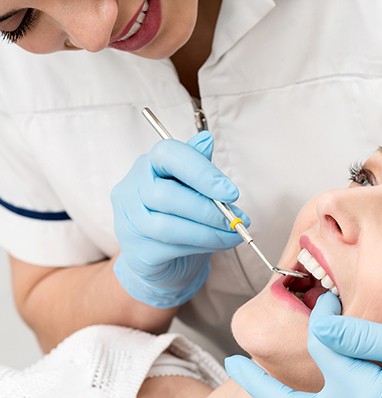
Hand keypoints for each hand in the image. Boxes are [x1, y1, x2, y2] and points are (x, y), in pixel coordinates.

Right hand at [111, 131, 248, 307]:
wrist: (163, 258)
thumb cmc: (179, 216)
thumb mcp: (191, 187)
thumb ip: (197, 165)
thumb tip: (206, 139)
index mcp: (147, 165)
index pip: (167, 155)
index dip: (201, 172)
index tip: (231, 192)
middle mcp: (131, 189)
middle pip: (166, 195)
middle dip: (209, 209)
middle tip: (236, 219)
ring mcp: (129, 223)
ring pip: (168, 226)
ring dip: (208, 232)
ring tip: (233, 233)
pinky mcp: (136, 251)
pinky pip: (170, 249)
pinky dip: (201, 246)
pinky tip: (219, 243)